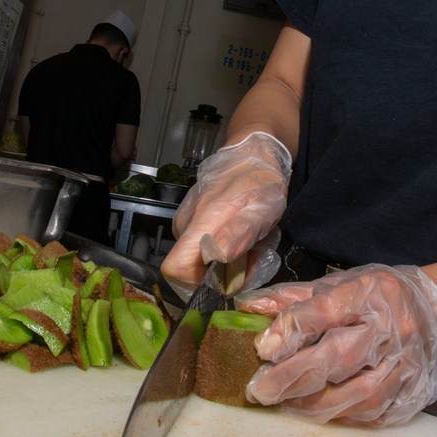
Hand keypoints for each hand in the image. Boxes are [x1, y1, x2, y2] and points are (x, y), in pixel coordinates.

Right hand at [161, 132, 291, 289]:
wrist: (254, 152)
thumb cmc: (261, 181)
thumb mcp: (262, 209)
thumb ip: (240, 233)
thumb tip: (218, 256)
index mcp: (200, 223)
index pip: (174, 268)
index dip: (196, 284)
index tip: (224, 279)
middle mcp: (186, 223)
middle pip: (189, 269)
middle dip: (220, 275)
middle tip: (250, 260)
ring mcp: (186, 220)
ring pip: (198, 260)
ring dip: (225, 263)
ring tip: (250, 245)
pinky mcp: (192, 218)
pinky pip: (201, 246)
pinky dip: (223, 250)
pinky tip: (242, 237)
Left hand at [237, 264, 436, 426]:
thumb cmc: (381, 297)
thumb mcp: (339, 284)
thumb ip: (294, 299)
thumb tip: (249, 307)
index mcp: (369, 295)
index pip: (325, 313)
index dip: (290, 331)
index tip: (262, 348)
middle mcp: (390, 331)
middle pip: (339, 357)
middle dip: (294, 377)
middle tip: (261, 390)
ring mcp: (405, 365)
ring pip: (358, 393)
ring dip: (316, 404)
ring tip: (285, 404)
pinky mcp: (413, 392)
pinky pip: (376, 413)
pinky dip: (345, 416)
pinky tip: (322, 412)